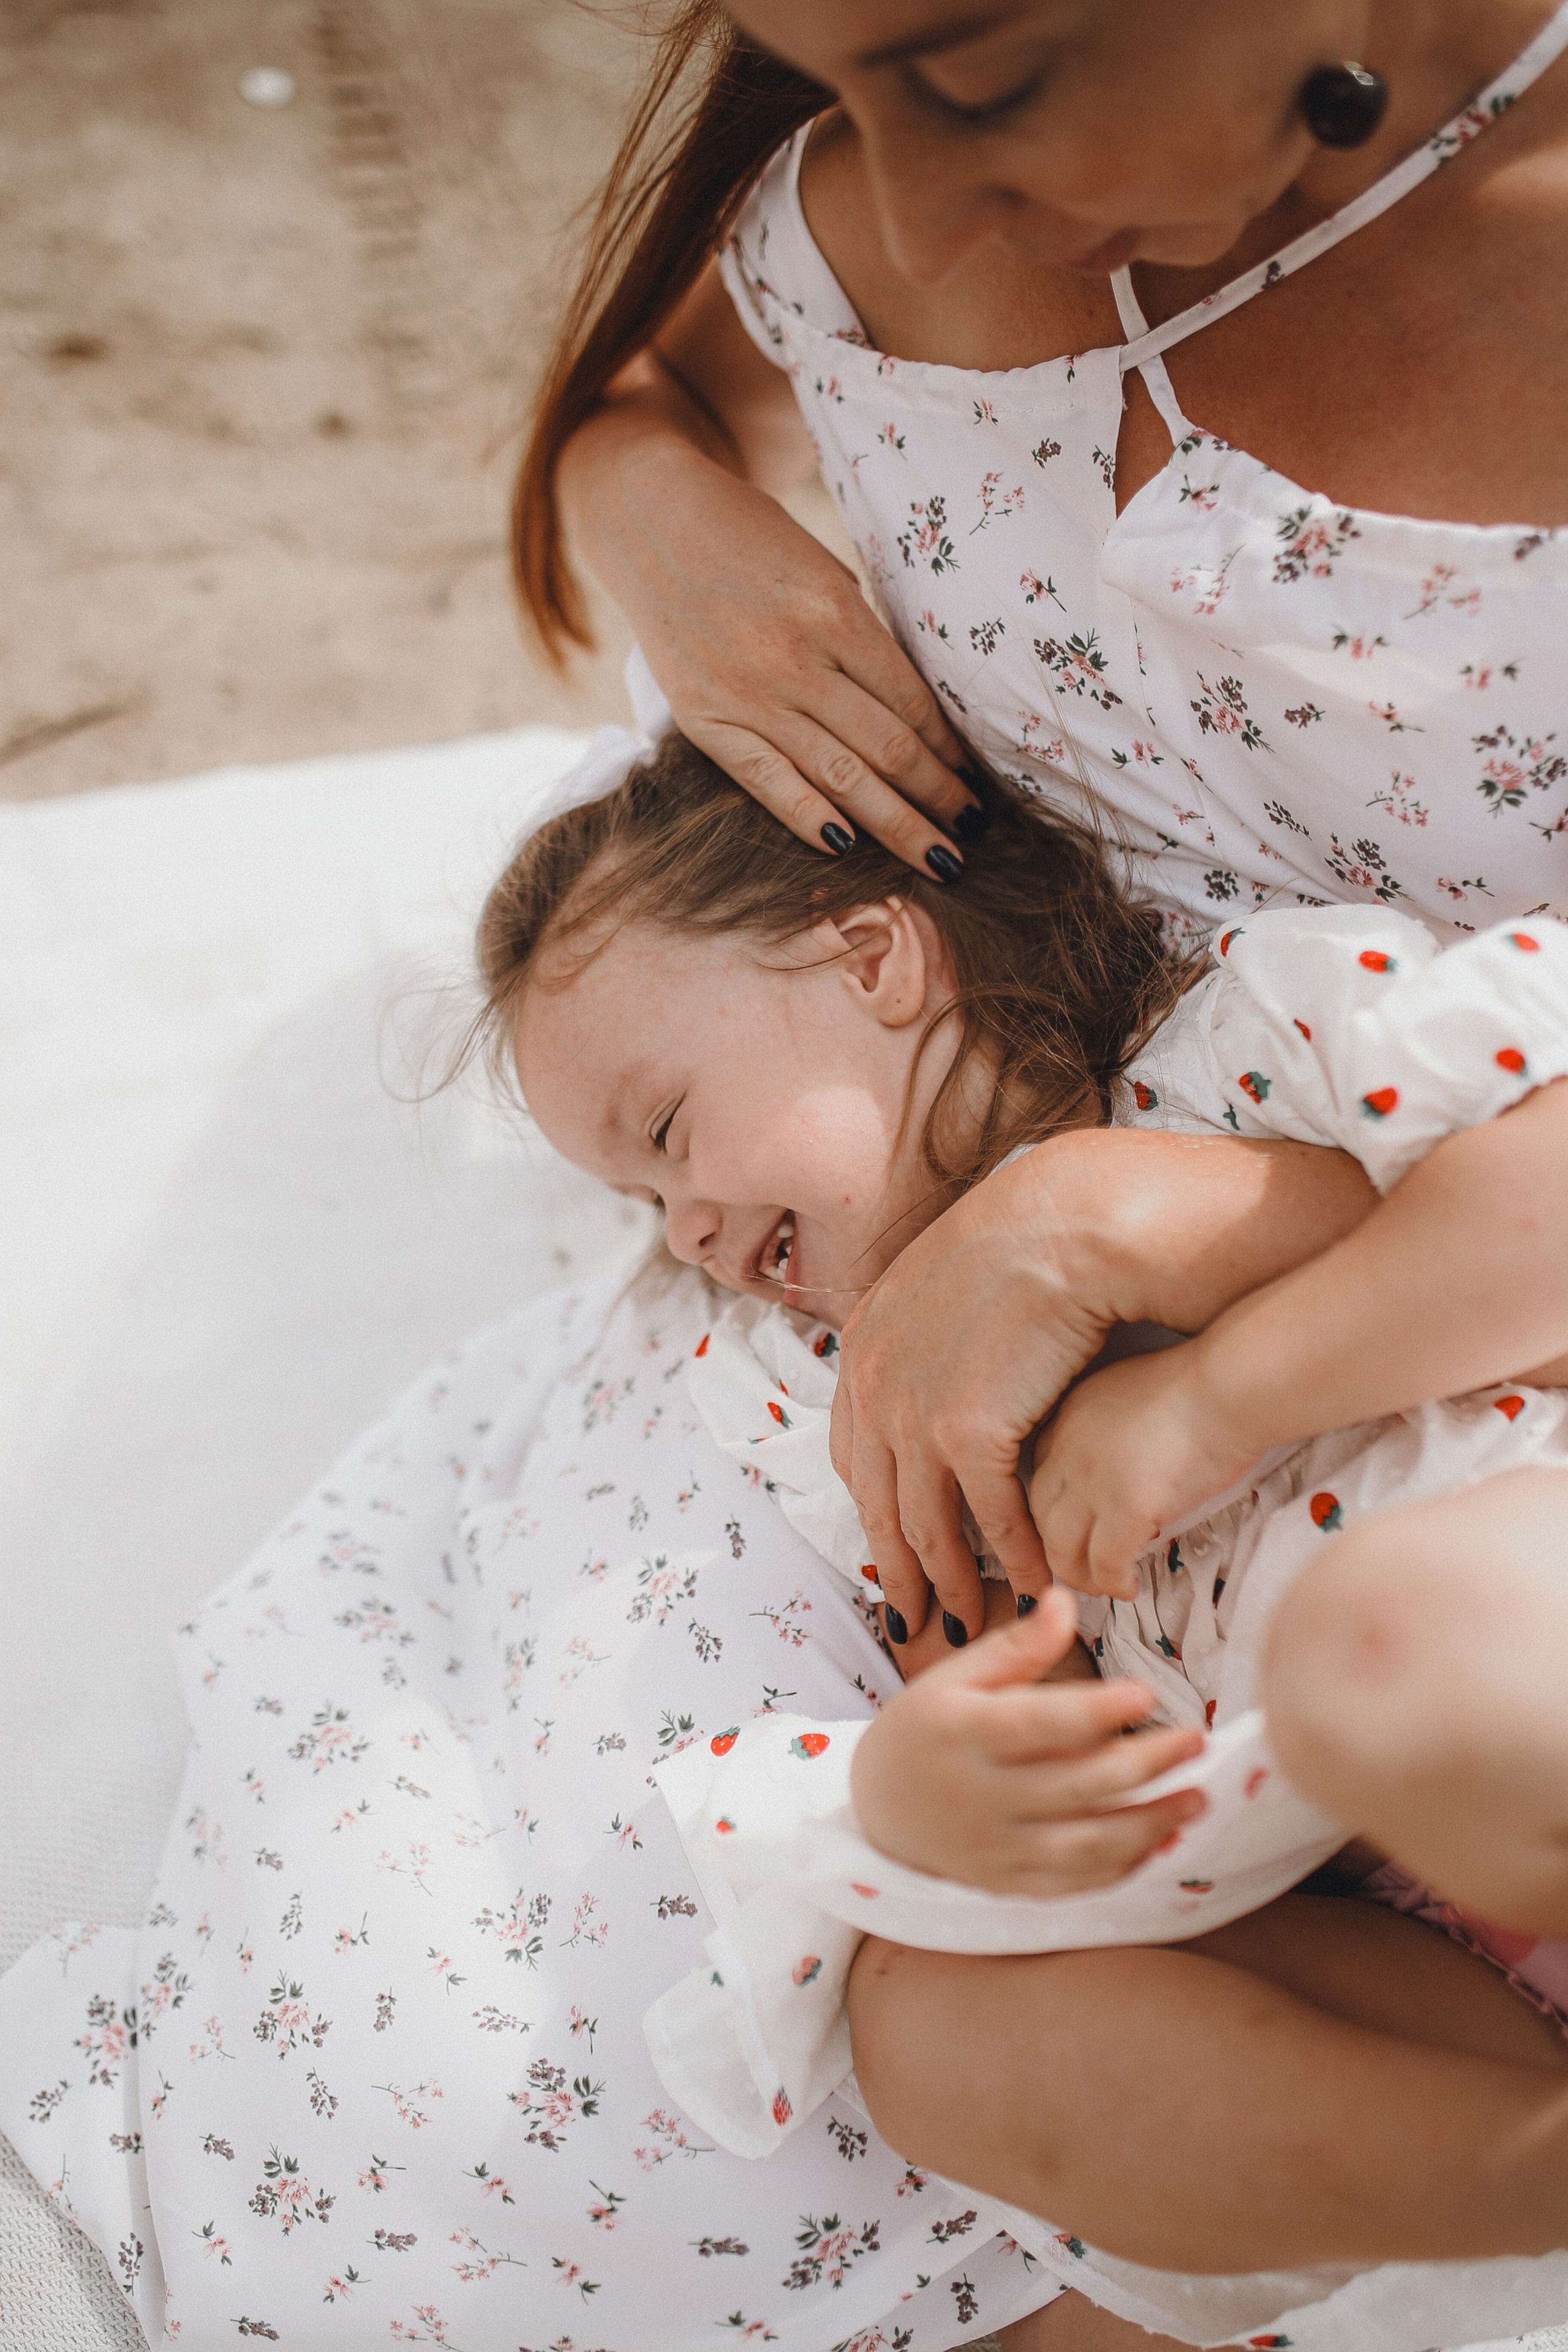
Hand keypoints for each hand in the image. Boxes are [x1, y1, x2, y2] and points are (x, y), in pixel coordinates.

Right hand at [561, 296, 979, 872]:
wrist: (652, 522)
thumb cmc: (753, 542)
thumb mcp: (822, 570)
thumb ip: (862, 639)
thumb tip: (913, 714)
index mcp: (834, 612)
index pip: (911, 702)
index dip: (950, 749)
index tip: (975, 779)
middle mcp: (794, 660)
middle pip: (887, 748)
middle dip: (938, 797)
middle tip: (973, 831)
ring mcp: (746, 696)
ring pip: (840, 777)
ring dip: (897, 823)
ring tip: (939, 859)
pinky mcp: (706, 721)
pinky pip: (769, 783)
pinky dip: (810, 818)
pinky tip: (847, 846)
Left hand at [832, 1140, 1130, 1644]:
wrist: (1070, 1220)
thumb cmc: (1028, 1241)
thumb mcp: (946, 1284)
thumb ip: (928, 1337)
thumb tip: (941, 1375)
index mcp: (863, 1345)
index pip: (855, 1453)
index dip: (875, 1510)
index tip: (890, 1550)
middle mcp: (872, 1382)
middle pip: (878, 1503)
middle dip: (896, 1570)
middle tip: (913, 1621)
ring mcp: (913, 1411)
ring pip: (925, 1523)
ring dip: (952, 1581)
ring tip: (972, 1621)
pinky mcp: (968, 1431)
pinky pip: (989, 1517)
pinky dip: (1014, 1557)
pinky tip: (1034, 1584)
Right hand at [850, 1588, 1205, 1896]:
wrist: (874, 1810)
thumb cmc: (924, 1728)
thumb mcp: (954, 1676)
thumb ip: (1015, 1646)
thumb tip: (1066, 1599)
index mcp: (962, 1733)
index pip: (1039, 1723)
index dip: (1096, 1710)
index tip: (1147, 1692)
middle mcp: (981, 1796)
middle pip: (1077, 1785)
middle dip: (1147, 1764)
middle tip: (1195, 1741)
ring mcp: (996, 1848)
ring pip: (1086, 1846)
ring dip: (1150, 1825)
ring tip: (1197, 1799)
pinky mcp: (1009, 1884)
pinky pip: (1074, 1883)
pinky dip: (1122, 1866)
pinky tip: (1159, 1840)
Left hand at [1029, 1343, 1259, 1599]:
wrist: (1229, 1386)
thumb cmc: (1205, 1383)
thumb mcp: (1140, 1391)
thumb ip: (1122, 1426)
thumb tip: (1135, 1462)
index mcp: (1071, 1415)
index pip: (1044, 1472)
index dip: (1056, 1506)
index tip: (1076, 1524)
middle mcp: (1068, 1449)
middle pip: (1042, 1514)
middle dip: (1058, 1547)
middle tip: (1081, 1566)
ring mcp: (1092, 1482)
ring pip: (1062, 1548)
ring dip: (1080, 1574)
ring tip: (1103, 1585)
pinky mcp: (1123, 1511)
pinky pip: (1104, 1565)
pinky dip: (1112, 1583)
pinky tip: (1129, 1587)